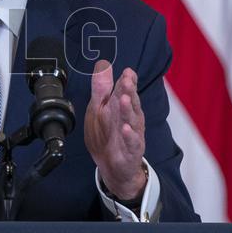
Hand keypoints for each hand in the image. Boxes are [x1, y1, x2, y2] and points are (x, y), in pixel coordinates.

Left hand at [83, 61, 145, 201]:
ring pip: (132, 120)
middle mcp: (130, 118)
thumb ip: (101, 88)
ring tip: (123, 99)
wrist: (111, 167)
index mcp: (122, 107)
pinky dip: (129, 136)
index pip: (126, 91)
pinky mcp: (131, 151)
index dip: (127, 81)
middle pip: (130, 102)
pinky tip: (125, 129)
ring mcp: (132, 134)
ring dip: (128, 109)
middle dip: (129, 91)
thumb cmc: (107, 135)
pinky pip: (132, 142)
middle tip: (127, 80)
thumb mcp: (99, 108)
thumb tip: (103, 64)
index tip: (127, 71)